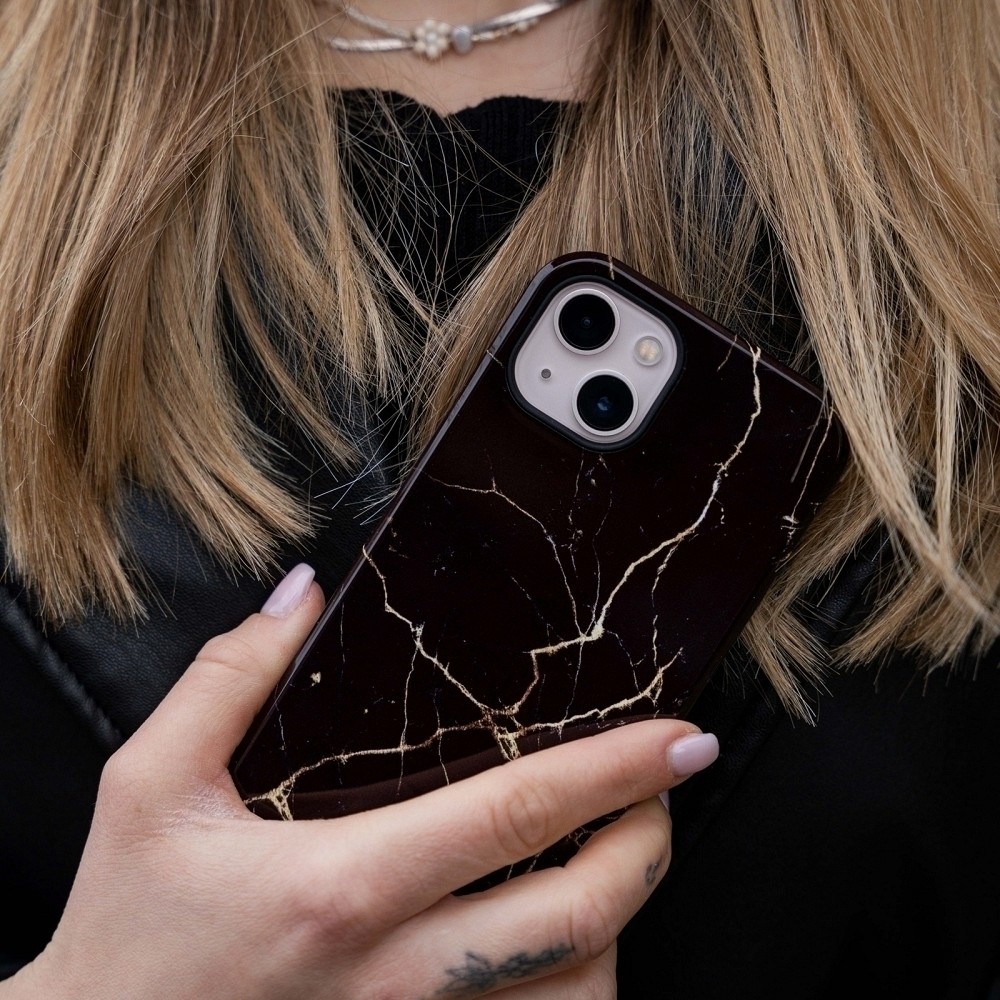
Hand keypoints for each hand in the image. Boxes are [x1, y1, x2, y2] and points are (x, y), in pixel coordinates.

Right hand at [4, 565, 717, 999]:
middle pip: (581, 915)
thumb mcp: (149, 787)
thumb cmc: (127, 935)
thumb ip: (228, 679)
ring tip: (618, 855)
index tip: (681, 735)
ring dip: (621, 920)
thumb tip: (305, 596)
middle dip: (647, 841)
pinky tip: (563, 945)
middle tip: (664, 786)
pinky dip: (575, 988)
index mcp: (340, 886)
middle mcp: (394, 976)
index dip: (615, 768)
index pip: (516, 813)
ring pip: (576, 996)